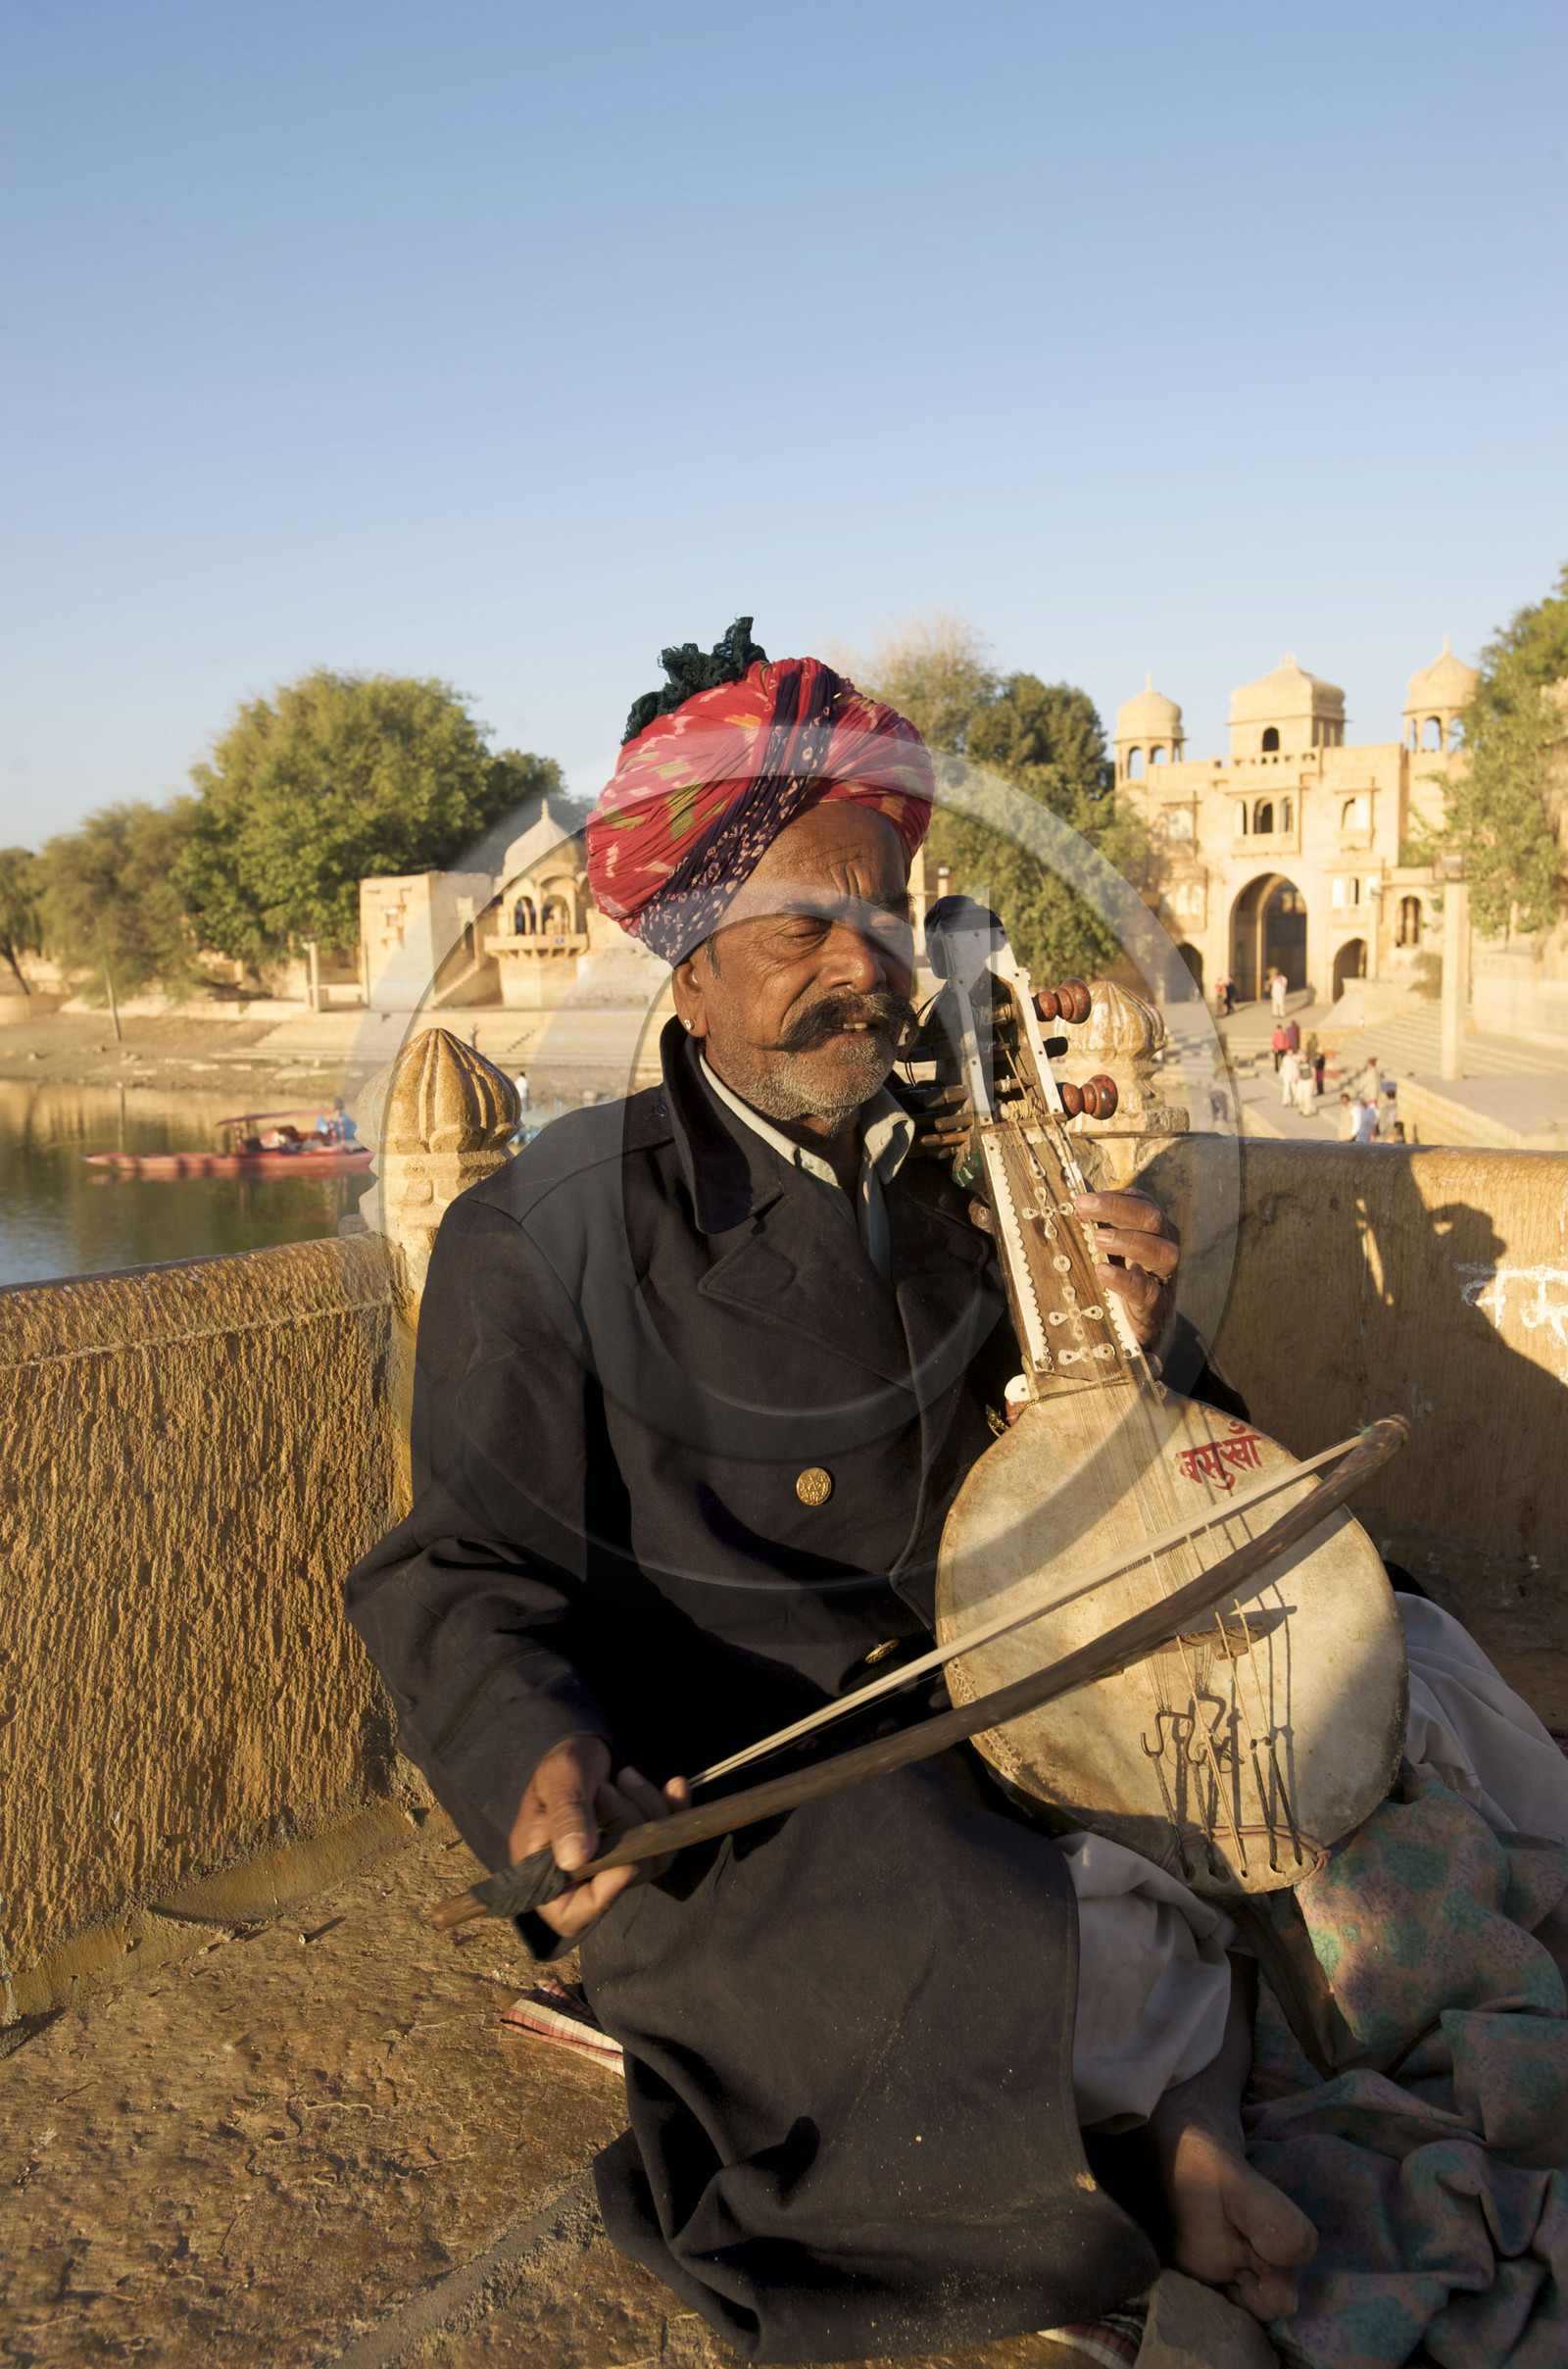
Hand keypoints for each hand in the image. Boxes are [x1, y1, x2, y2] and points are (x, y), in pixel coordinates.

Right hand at [508, 1734, 687, 1941]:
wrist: (585, 1746)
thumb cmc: (562, 1764)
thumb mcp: (560, 1778)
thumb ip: (568, 1815)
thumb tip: (575, 1859)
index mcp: (542, 1869)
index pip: (570, 1913)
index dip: (602, 1898)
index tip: (626, 1864)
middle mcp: (580, 1875)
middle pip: (620, 1880)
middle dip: (625, 1828)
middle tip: (606, 1789)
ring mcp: (616, 1864)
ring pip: (652, 1860)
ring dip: (648, 1813)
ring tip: (625, 1777)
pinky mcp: (641, 1847)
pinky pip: (668, 1842)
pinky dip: (675, 1812)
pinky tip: (675, 1785)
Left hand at [1074, 1189, 1178, 1356]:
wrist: (1136, 1340)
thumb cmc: (1117, 1286)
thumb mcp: (1104, 1250)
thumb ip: (1092, 1220)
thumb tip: (1068, 1182)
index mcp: (1151, 1233)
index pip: (1143, 1202)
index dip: (1115, 1197)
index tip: (1081, 1197)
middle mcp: (1164, 1251)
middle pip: (1154, 1218)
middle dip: (1118, 1209)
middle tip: (1081, 1208)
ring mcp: (1163, 1281)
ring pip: (1163, 1251)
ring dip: (1129, 1240)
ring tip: (1097, 1239)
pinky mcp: (1155, 1311)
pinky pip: (1149, 1292)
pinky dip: (1127, 1280)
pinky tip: (1103, 1272)